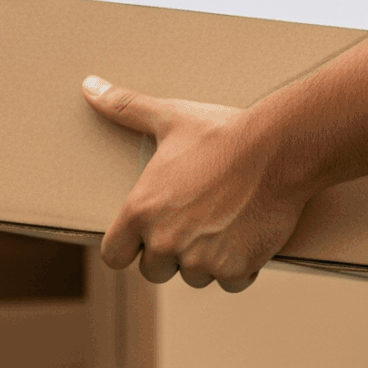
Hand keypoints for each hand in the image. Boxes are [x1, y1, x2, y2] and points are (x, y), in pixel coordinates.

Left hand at [84, 75, 312, 289]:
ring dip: (206, 260)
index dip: (128, 247)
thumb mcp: (169, 118)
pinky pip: (230, 282)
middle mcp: (164, 241)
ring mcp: (199, 259)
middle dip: (171, 254)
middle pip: (153, 271)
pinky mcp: (234, 268)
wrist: (278, 149)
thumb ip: (124, 108)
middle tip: (195, 222)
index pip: (114, 255)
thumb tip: (89, 86)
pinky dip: (239, 267)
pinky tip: (246, 234)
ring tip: (224, 222)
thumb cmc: (221, 133)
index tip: (145, 236)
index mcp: (140, 211)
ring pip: (194, 277)